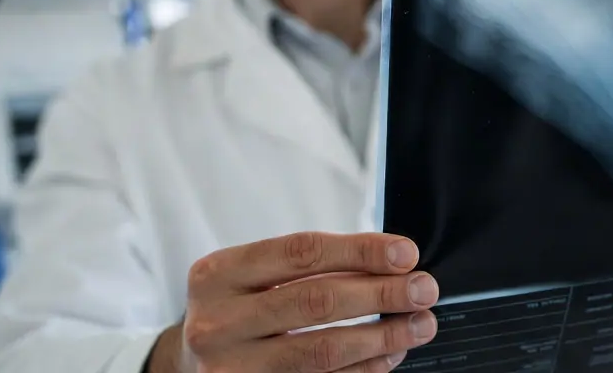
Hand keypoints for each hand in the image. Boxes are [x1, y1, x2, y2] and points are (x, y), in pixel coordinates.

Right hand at [147, 232, 439, 372]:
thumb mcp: (251, 275)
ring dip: (382, 338)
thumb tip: (394, 263)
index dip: (360, 251)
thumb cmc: (237, 308)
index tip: (407, 254)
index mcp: (217, 275)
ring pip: (322, 351)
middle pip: (316, 302)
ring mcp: (231, 370)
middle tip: (424, 289)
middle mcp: (217, 323)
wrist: (188, 364)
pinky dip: (363, 371)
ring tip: (419, 324)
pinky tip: (390, 356)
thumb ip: (311, 265)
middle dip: (381, 294)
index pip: (302, 252)